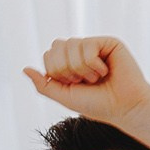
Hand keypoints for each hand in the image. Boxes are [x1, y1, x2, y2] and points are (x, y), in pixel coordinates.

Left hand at [23, 37, 149, 123]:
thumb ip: (43, 84)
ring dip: (81, 68)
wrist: (124, 107)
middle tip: (84, 81)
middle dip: (66, 69)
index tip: (74, 85)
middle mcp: (80, 52)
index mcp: (69, 63)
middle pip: (56, 46)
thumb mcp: (64, 96)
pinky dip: (93, 64)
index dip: (57, 72)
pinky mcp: (108, 43)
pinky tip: (105, 71)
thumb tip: (25, 68)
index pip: (49, 55)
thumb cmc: (97, 104)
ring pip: (71, 45)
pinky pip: (87, 45)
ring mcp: (94, 46)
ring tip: (96, 77)